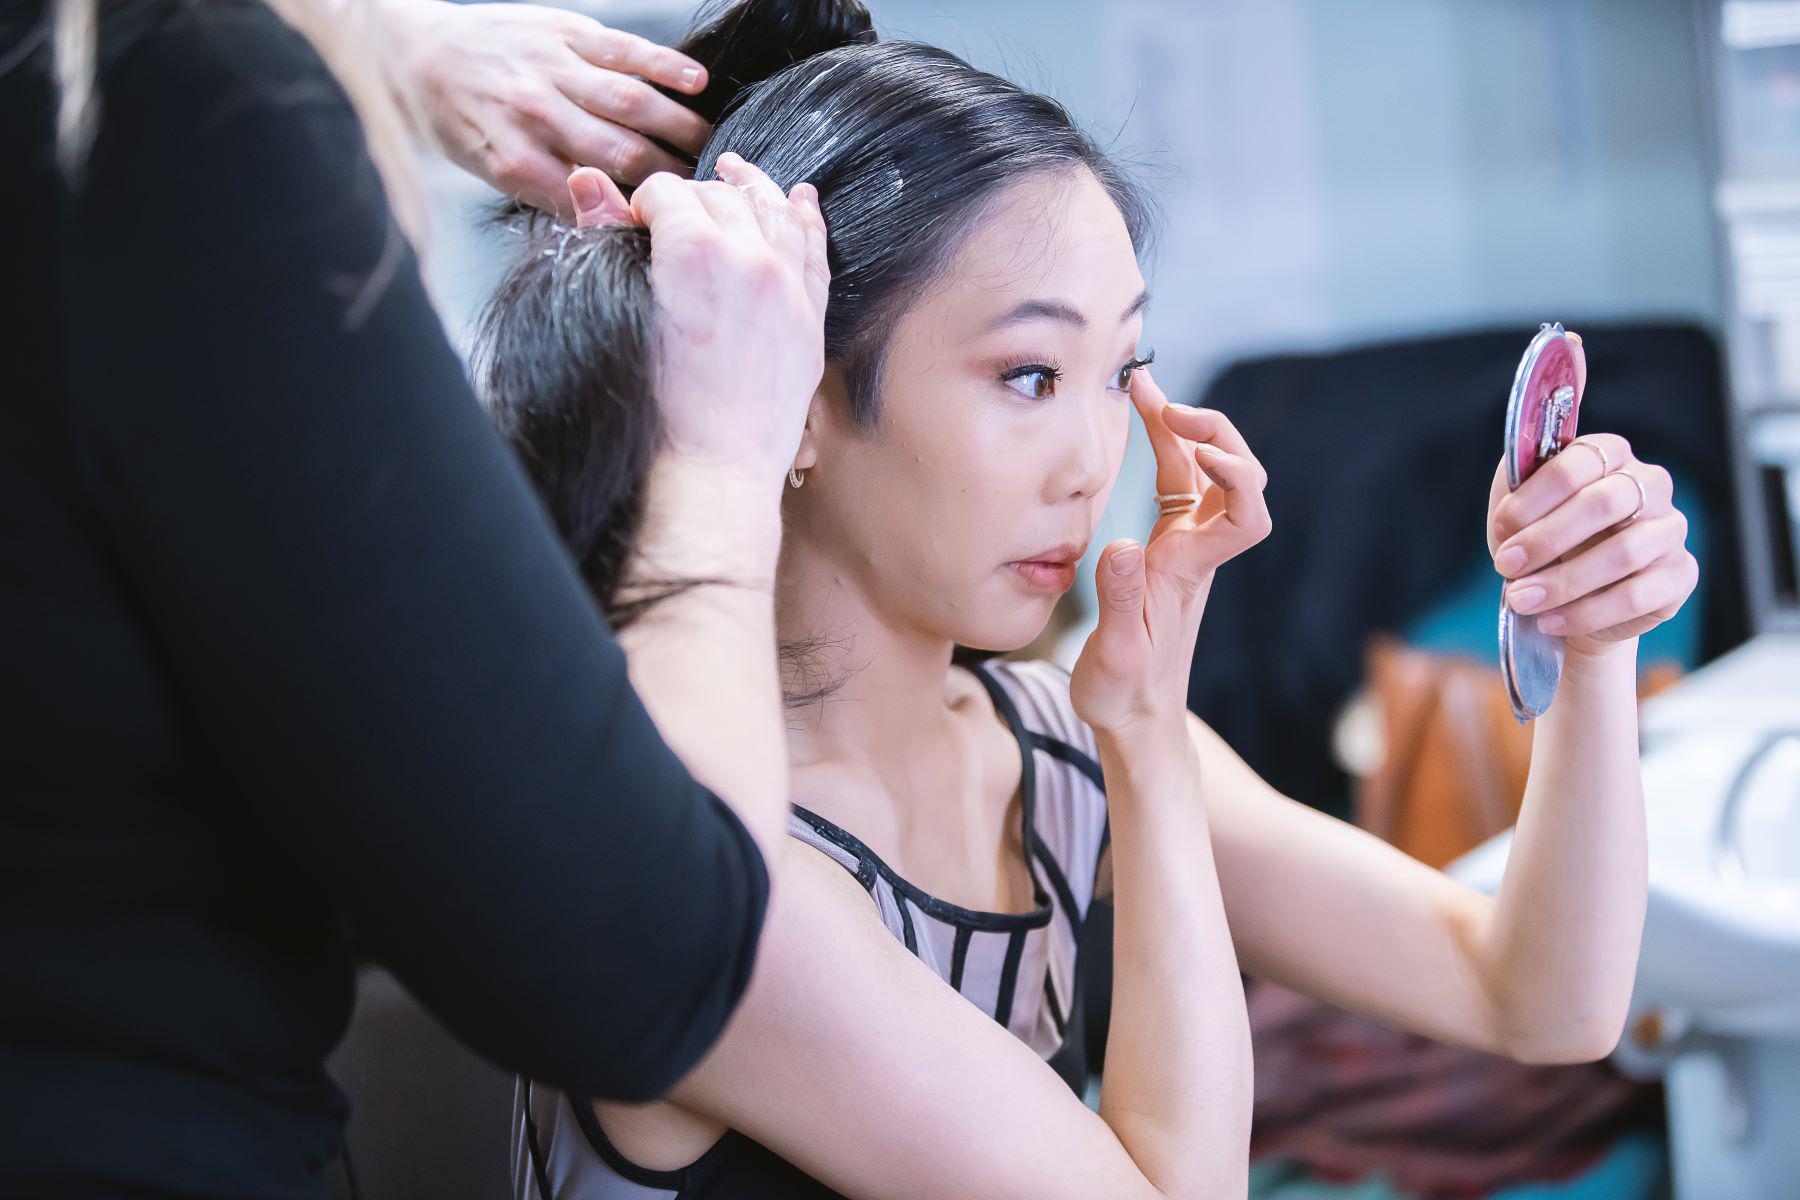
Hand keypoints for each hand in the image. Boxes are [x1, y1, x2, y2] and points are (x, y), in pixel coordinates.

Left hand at [380, 0, 713, 213]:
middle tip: (703, 193)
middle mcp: (534, 113)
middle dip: (669, 175)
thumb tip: (610, 217)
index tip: (670, 224)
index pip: (593, 195)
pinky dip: (665, 65)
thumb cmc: (463, 126)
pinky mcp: (564, 31)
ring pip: (631, 101)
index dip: (637, 211)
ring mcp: (551, 68)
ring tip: (710, 147)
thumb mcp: (491, 172)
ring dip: (679, 126)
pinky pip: (624, 48)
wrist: (422, 56)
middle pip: (622, 151)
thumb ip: (547, 191)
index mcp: (514, 159)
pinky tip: (698, 83)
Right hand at [628, 155, 829, 487]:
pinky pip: (813, 249)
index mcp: (695, 250)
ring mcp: (787, 286)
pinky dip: (806, 218)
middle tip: (673, 214)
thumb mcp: (622, 311)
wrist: (711, 467)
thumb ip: (603, 235)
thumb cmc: (655, 405)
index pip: (667, 192)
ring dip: (753, 188)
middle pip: (720, 196)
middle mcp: (750, 258)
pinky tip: (800, 200)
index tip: (635, 224)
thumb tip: (588, 180)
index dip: (644, 203)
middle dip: (693, 196)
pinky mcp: (811, 316)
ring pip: (773, 211)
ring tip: (738, 172)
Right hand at [1070, 372, 1271, 741]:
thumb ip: (1118, 599)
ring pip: (1205, 470)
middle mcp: (1197, 550)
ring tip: (1142, 391)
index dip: (1236, 476)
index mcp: (1190, 571)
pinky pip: (1177, 481)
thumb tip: (1122, 546)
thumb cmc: (1124, 692)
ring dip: (1185, 427)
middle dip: (1209, 429)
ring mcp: (1185, 544)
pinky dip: (1164, 445)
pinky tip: (1141, 423)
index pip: (1248, 515)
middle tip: (1156, 400)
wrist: (1135, 715)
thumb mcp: (1114, 654)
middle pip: (1236, 474)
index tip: (1196, 451)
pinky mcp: (1167, 545)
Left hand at [1488, 432, 1697, 658]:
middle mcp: (1650, 484)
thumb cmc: (1546, 545)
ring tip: (1522, 599)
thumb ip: (1511, 498)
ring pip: (1624, 553)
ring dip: (1564, 581)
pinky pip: (1638, 596)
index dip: (1534, 498)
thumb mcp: (1519, 515)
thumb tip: (1509, 517)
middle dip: (1546, 539)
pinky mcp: (1680, 575)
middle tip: (1506, 566)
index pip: (1576, 464)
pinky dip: (1587, 613)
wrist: (1575, 600)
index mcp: (1609, 455)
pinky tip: (1552, 621)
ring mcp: (1671, 529)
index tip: (1502, 530)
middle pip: (1604, 504)